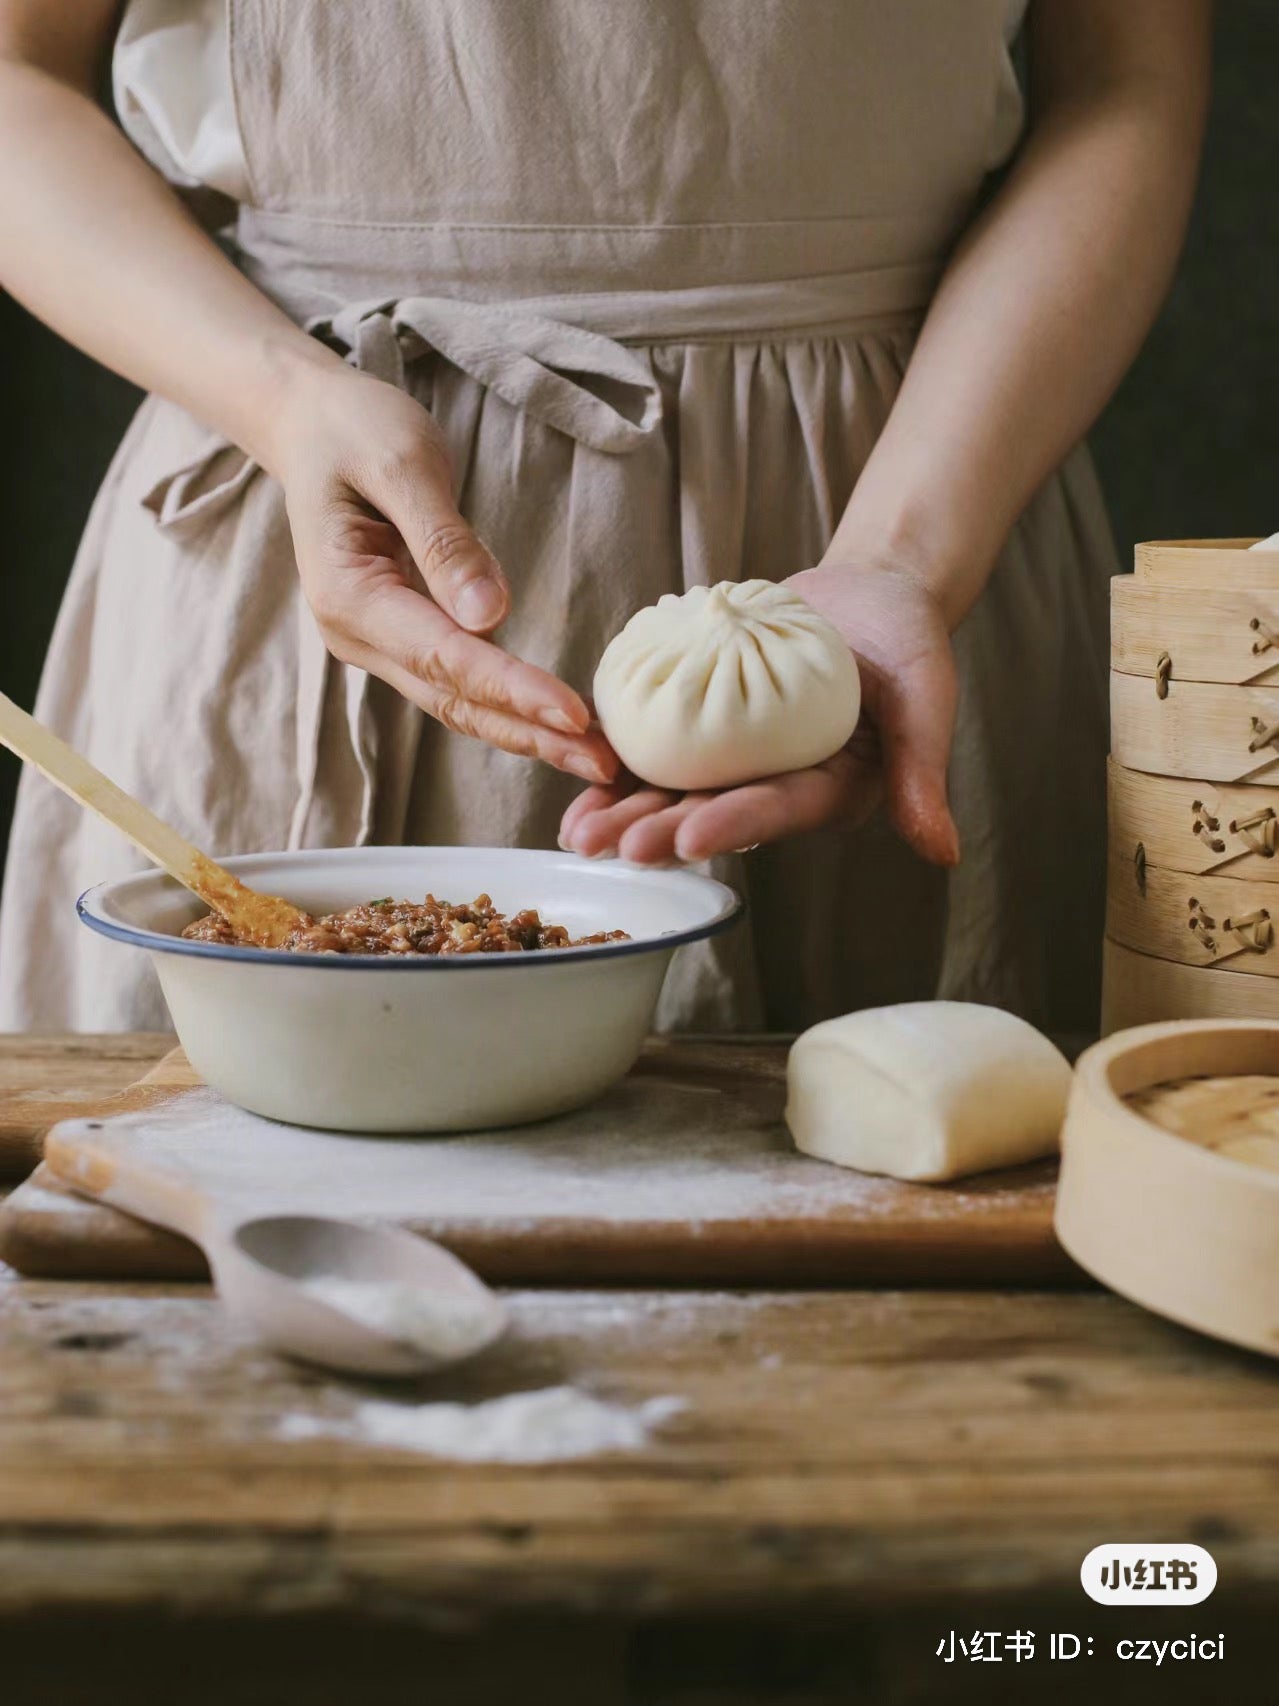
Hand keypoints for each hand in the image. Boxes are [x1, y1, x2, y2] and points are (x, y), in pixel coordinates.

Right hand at [276, 366, 615, 783]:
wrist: (310, 426)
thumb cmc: (353, 430)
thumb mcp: (402, 463)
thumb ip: (444, 542)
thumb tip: (490, 617)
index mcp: (349, 595)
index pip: (445, 657)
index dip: (512, 689)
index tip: (574, 714)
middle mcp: (356, 636)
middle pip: (454, 700)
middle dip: (531, 734)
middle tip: (603, 763)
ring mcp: (375, 644)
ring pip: (457, 704)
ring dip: (526, 733)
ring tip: (593, 757)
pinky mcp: (400, 639)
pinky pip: (457, 684)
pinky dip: (507, 708)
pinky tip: (555, 726)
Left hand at [558, 561, 959, 863]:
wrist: (871, 592)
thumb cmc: (908, 641)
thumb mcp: (927, 698)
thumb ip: (924, 773)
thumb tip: (945, 856)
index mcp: (829, 791)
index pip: (778, 811)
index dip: (734, 824)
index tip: (690, 837)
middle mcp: (777, 785)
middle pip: (713, 813)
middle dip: (659, 832)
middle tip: (608, 847)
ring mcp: (737, 758)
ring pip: (674, 790)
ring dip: (625, 813)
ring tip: (575, 834)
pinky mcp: (705, 724)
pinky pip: (658, 746)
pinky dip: (618, 761)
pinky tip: (574, 775)